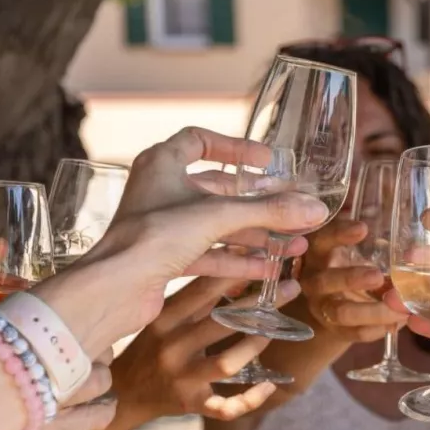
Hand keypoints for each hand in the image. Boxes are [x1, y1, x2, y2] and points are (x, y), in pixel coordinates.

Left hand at [63, 128, 325, 344]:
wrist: (115, 288)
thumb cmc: (153, 237)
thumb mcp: (218, 216)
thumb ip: (269, 211)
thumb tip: (315, 210)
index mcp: (162, 163)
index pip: (200, 141)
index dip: (234, 147)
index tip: (265, 160)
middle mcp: (161, 191)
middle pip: (217, 189)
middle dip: (257, 202)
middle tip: (291, 208)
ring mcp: (162, 226)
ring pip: (216, 225)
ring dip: (254, 234)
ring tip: (292, 244)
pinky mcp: (165, 258)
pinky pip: (209, 254)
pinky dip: (237, 260)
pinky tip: (267, 270)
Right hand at [113, 276, 292, 421]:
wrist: (125, 393)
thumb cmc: (152, 346)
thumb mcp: (164, 317)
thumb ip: (196, 296)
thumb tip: (236, 261)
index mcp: (164, 319)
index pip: (203, 289)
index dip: (238, 271)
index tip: (268, 258)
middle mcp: (171, 348)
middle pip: (220, 322)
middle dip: (260, 305)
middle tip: (291, 288)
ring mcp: (182, 378)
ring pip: (226, 363)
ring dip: (254, 346)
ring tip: (273, 331)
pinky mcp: (192, 404)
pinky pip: (226, 407)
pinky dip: (250, 399)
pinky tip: (269, 386)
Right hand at [299, 221, 397, 341]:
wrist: (332, 305)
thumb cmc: (350, 267)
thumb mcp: (355, 253)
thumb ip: (376, 250)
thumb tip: (414, 253)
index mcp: (318, 254)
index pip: (322, 240)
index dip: (339, 234)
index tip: (362, 228)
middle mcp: (314, 282)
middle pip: (326, 281)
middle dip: (351, 278)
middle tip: (377, 276)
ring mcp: (321, 309)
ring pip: (342, 313)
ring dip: (373, 311)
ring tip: (400, 309)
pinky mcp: (335, 331)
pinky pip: (355, 333)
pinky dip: (378, 329)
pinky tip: (398, 323)